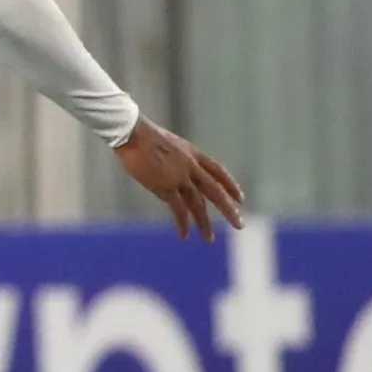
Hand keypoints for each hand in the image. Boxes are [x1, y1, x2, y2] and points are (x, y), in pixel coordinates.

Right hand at [112, 117, 244, 240]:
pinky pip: (178, 210)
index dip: (231, 185)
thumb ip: (171, 157)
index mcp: (192, 153)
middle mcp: (191, 166)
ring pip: (198, 204)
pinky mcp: (165, 187)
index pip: (218, 171)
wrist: (131, 133)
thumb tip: (167, 168)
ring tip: (209, 238)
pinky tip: (185, 235)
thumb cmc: (139, 134)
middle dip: (229, 209)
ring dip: (204, 223)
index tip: (240, 199)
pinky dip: (183, 224)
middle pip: (216, 191)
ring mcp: (179, 178)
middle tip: (239, 224)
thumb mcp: (165, 142)